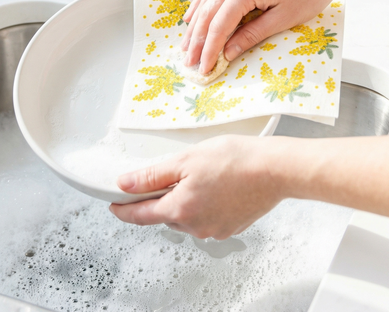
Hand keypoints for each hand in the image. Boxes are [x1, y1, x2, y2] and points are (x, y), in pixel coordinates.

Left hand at [110, 136, 283, 239]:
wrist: (275, 169)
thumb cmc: (235, 159)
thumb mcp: (186, 159)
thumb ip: (153, 175)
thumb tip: (125, 184)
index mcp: (180, 209)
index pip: (142, 214)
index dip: (124, 209)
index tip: (113, 205)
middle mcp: (196, 227)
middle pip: (165, 215)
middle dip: (161, 199)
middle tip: (168, 175)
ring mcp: (215, 230)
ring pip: (187, 218)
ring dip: (184, 201)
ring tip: (199, 175)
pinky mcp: (231, 227)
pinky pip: (206, 218)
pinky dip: (204, 205)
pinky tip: (215, 185)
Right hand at [181, 0, 343, 74]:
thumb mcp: (284, 18)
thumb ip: (252, 34)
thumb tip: (229, 51)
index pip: (220, 24)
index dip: (209, 48)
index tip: (204, 66)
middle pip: (208, 11)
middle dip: (197, 38)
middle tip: (188, 60)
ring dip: (195, 21)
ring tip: (187, 42)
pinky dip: (203, 1)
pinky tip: (195, 13)